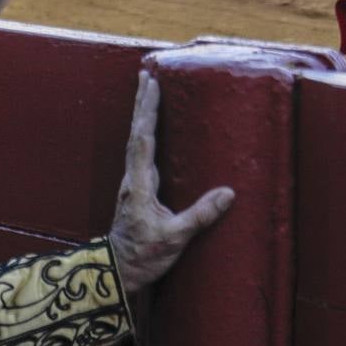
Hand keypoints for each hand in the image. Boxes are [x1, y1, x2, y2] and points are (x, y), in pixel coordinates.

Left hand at [108, 71, 234, 294]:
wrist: (117, 272)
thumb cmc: (143, 257)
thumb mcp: (174, 239)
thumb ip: (200, 216)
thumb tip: (228, 193)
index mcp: (140, 185)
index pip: (143, 140)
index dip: (148, 112)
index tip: (152, 85)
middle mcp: (133, 179)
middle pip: (136, 132)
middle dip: (142, 103)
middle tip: (146, 74)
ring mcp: (133, 183)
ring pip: (136, 140)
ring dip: (141, 114)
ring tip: (147, 90)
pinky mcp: (137, 189)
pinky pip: (141, 151)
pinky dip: (145, 131)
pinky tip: (151, 127)